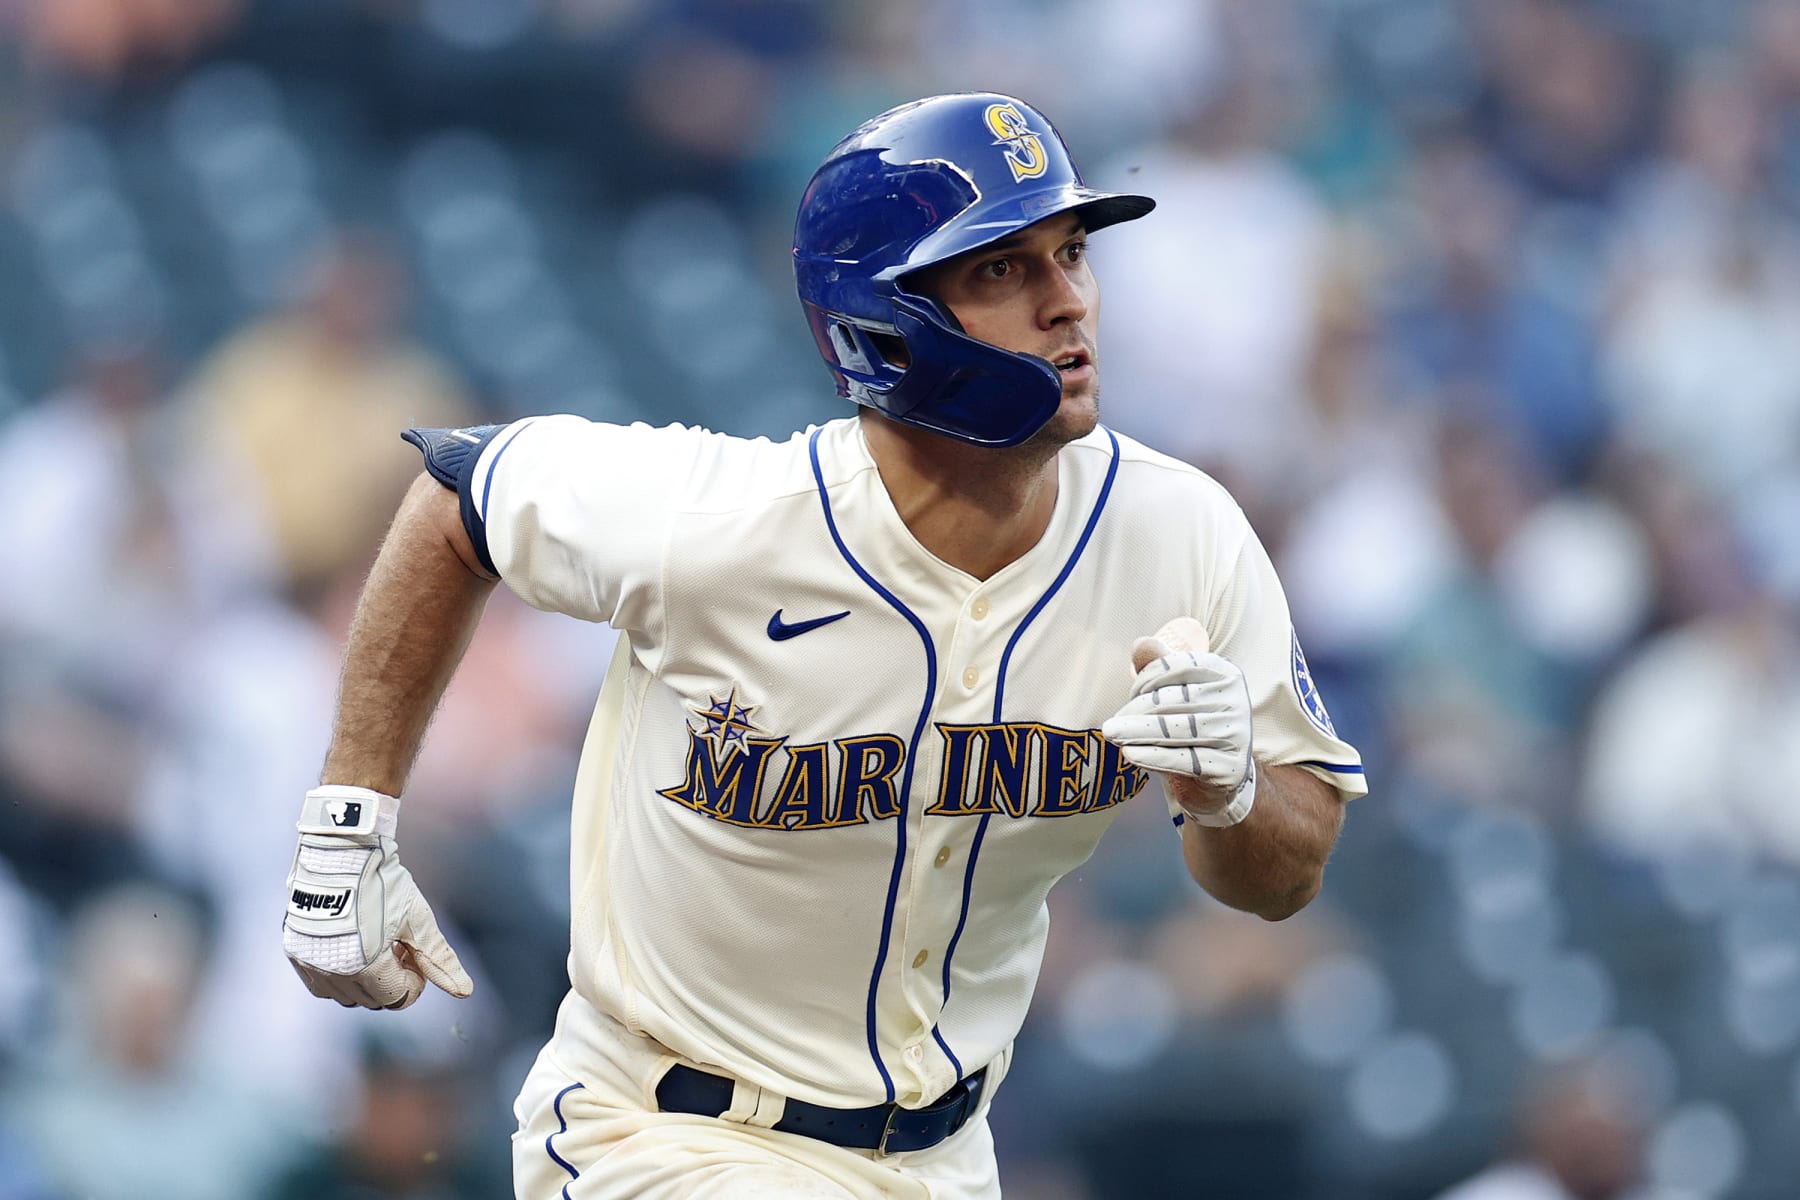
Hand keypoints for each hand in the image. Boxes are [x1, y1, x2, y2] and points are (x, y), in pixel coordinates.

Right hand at [282, 785, 472, 1008]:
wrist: (341, 851)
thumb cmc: (384, 884)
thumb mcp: (417, 921)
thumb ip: (439, 960)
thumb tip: (466, 992)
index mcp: (367, 967)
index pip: (400, 998)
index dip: (415, 980)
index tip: (414, 953)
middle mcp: (334, 973)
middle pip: (375, 999)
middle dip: (392, 979)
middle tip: (398, 946)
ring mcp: (311, 964)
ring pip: (347, 996)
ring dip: (366, 980)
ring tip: (375, 944)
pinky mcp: (295, 952)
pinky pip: (322, 984)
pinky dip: (340, 974)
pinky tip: (353, 945)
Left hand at [1101, 617, 1256, 826]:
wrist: (1217, 777)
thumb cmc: (1190, 725)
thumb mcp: (1175, 692)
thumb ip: (1159, 664)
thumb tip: (1141, 643)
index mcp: (1225, 674)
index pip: (1180, 665)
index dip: (1148, 677)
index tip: (1131, 693)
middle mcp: (1236, 701)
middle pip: (1175, 699)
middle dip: (1137, 709)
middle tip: (1111, 724)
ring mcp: (1236, 735)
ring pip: (1177, 730)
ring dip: (1137, 732)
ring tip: (1112, 734)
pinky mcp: (1229, 767)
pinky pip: (1184, 759)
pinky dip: (1152, 756)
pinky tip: (1129, 754)